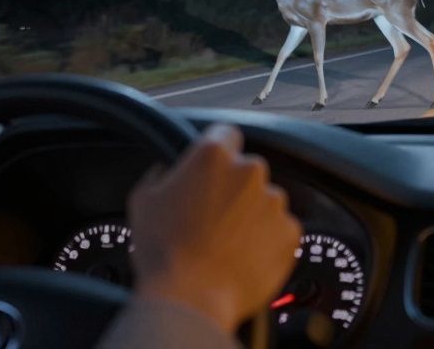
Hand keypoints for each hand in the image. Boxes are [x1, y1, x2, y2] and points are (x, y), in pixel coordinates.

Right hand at [127, 123, 301, 333]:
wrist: (190, 299)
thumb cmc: (163, 251)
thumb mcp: (143, 200)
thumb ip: (161, 173)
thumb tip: (168, 170)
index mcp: (213, 155)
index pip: (226, 134)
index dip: (217, 153)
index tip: (212, 170)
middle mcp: (250, 171)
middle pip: (247, 170)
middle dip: (233, 188)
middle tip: (212, 216)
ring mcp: (274, 202)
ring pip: (265, 201)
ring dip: (251, 215)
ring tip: (226, 243)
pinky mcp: (290, 232)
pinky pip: (280, 229)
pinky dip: (267, 240)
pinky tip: (243, 256)